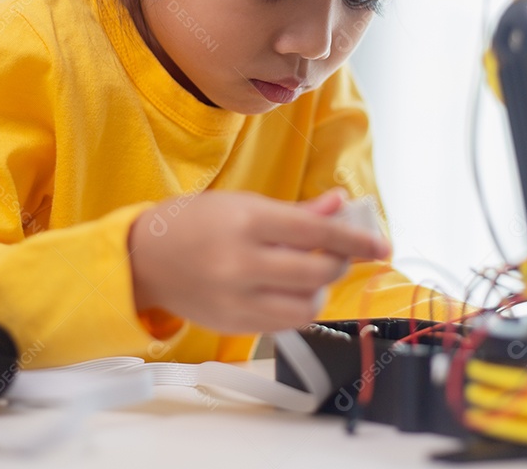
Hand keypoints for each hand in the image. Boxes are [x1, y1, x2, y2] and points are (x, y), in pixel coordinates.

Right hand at [128, 189, 389, 333]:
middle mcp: (242, 261)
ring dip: (319, 290)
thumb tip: (340, 204)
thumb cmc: (195, 222)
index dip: (356, 239)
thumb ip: (296, 211)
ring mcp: (236, 297)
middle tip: (339, 254)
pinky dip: (298, 309)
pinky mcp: (233, 323)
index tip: (381, 245)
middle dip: (339, 263)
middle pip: (318, 273)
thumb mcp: (245, 203)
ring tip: (308, 275)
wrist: (145, 258)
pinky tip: (290, 292)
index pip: (318, 232)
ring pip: (306, 305)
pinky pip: (285, 325)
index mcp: (247, 221)